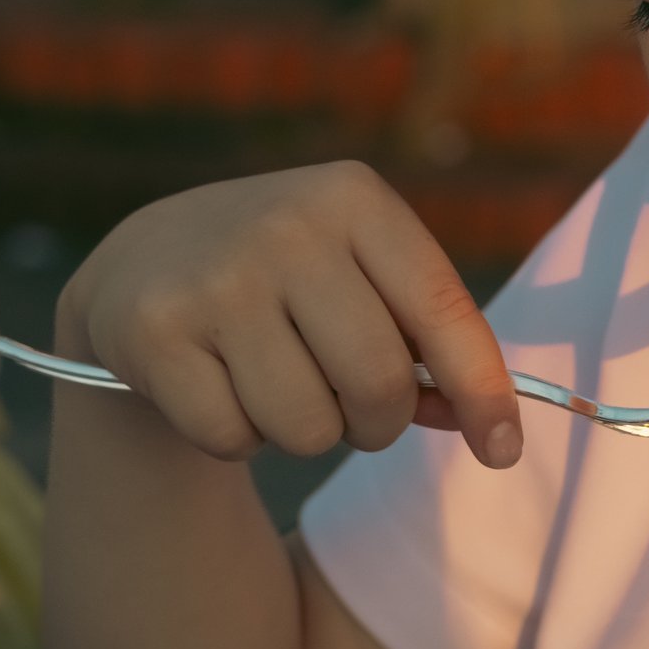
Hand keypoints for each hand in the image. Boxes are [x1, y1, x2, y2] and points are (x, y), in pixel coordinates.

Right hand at [55, 160, 524, 467]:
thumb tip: (492, 433)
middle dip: (379, 422)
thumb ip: (427, 347)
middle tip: (355, 408)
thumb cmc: (292, 282)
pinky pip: (232, 437)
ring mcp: (216, 277)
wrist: (146, 260)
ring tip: (279, 384)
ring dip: (307, 432)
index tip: (503, 449)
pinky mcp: (154, 332)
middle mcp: (286, 227)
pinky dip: (238, 436)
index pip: (443, 309)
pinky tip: (219, 385)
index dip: (484, 390)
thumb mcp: (362, 278)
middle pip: (378, 383)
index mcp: (354, 199)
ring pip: (307, 426)